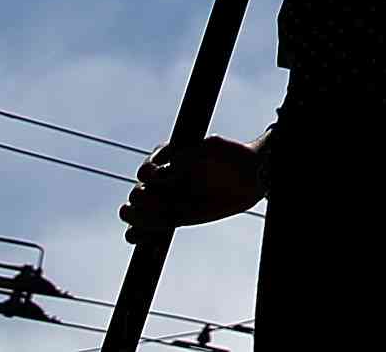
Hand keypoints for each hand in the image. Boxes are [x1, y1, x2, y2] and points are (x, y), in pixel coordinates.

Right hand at [120, 135, 265, 237]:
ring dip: (136, 218)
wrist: (250, 178)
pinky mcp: (172, 218)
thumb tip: (171, 164)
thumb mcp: (213, 147)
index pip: (147, 168)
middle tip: (160, 201)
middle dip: (142, 199)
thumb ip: (191, 153)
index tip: (161, 176)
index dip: (149, 174)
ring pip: (135, 212)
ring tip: (147, 222)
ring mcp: (165, 200)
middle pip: (137, 193)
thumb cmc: (231, 157)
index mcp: (168, 160)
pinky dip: (138, 235)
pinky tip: (142, 238)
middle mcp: (162, 181)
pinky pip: (145, 230)